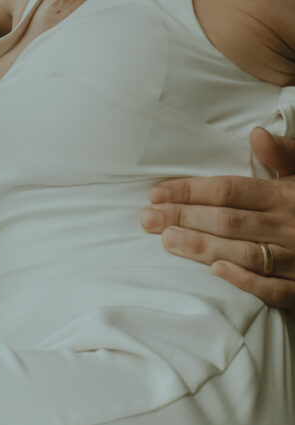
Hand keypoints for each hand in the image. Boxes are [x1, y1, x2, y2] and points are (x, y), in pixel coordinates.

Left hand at [141, 128, 294, 312]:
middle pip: (228, 221)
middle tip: (146, 218)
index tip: (156, 193)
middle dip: (184, 218)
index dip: (191, 191)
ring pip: (244, 254)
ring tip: (166, 242)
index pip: (230, 191)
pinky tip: (215, 274)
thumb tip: (255, 134)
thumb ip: (286, 154)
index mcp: (287, 195)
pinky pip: (275, 290)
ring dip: (203, 248)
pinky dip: (246, 283)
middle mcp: (290, 225)